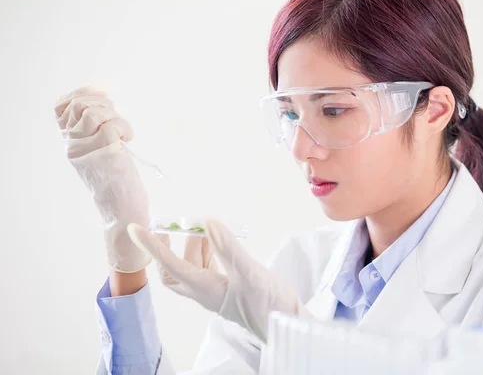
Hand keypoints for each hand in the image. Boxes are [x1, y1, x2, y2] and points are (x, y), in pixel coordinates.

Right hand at [55, 86, 150, 272]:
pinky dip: (124, 127)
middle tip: (117, 121)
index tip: (103, 93)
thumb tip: (104, 101)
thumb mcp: (100, 152)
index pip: (61, 107)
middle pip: (78, 104)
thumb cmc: (118, 183)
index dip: (82, 94)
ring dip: (114, 115)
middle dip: (103, 103)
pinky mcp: (103, 152)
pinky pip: (111, 124)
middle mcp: (72, 145)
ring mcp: (86, 149)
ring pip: (92, 111)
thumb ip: (94, 131)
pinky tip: (128, 140)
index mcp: (69, 144)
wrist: (122, 211)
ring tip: (123, 133)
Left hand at [127, 218, 305, 341]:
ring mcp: (215, 289)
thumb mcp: (250, 273)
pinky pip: (207, 265)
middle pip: (172, 270)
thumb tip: (208, 221)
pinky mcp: (227, 286)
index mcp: (205, 289)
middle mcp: (204, 290)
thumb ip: (228, 247)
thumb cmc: (269, 304)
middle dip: (169, 246)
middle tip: (174, 224)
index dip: (151, 246)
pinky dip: (208, 248)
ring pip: (191, 264)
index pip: (170, 265)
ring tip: (205, 226)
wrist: (287, 322)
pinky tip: (217, 238)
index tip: (134, 229)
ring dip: (194, 243)